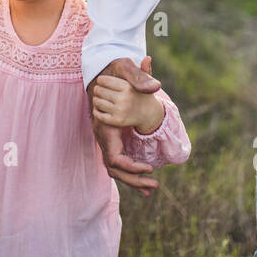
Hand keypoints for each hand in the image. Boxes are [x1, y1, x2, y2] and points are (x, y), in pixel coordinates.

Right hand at [88, 56, 160, 196]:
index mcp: (105, 124)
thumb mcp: (125, 68)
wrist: (102, 69)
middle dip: (133, 180)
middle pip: (114, 168)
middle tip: (154, 186)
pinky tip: (145, 181)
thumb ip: (139, 77)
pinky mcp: (111, 138)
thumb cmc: (113, 69)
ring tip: (152, 188)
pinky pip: (118, 161)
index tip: (149, 168)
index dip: (130, 166)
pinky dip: (130, 172)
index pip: (113, 156)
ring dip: (133, 180)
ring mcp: (105, 138)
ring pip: (115, 168)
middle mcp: (102, 134)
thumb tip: (155, 86)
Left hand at [92, 67, 164, 134]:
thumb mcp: (144, 81)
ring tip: (103, 99)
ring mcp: (120, 111)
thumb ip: (142, 70)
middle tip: (103, 91)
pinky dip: (97, 110)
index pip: (103, 80)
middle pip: (98, 90)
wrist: (148, 115)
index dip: (101, 80)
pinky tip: (103, 108)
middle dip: (98, 90)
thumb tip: (147, 58)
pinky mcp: (116, 121)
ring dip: (97, 100)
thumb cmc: (142, 94)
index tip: (104, 82)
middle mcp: (124, 99)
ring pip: (97, 102)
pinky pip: (97, 114)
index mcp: (128, 87)